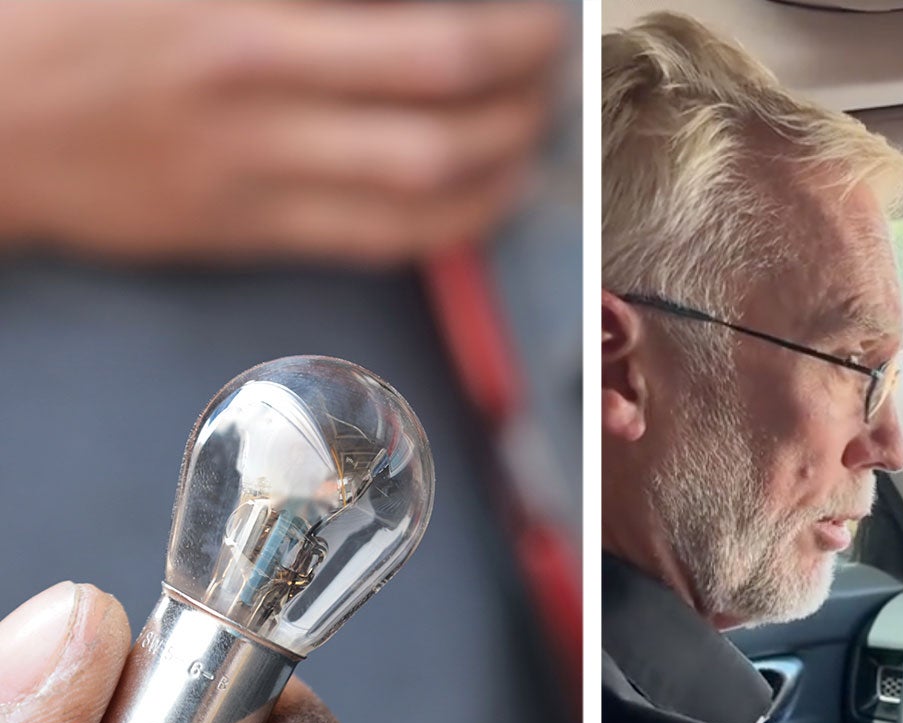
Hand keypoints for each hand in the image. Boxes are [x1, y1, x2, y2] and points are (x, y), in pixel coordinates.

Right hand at [0, 1, 564, 264]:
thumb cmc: (71, 18)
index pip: (410, 9)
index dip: (497, 14)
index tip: (530, 9)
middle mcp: (257, 78)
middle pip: (445, 77)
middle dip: (524, 67)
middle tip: (549, 52)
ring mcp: (253, 163)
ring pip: (431, 172)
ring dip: (510, 149)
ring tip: (535, 126)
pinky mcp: (245, 230)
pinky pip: (383, 238)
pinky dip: (458, 219)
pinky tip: (491, 191)